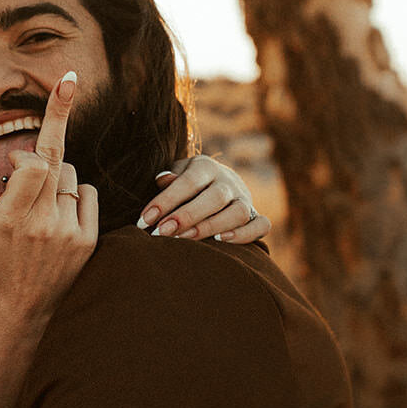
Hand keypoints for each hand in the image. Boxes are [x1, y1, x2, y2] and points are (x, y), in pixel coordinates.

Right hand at [0, 72, 97, 327]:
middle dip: (54, 125)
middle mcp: (44, 223)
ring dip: (55, 175)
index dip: (34, 141)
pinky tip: (56, 214)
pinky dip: (73, 193)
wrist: (20, 319)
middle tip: (67, 81)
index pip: (36, 161)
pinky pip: (86, 193)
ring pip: (71, 175)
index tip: (39, 123)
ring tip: (37, 204)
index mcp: (11, 220)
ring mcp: (70, 232)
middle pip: (57, 158)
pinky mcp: (87, 240)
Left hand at [137, 155, 269, 242]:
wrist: (217, 182)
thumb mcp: (175, 174)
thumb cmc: (187, 182)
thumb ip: (169, 179)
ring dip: (211, 227)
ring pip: (238, 212)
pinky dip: (245, 234)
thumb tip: (162, 180)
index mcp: (205, 166)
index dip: (166, 201)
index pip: (187, 182)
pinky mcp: (255, 215)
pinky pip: (261, 225)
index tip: (145, 220)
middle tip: (162, 233)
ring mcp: (245, 198)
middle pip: (214, 197)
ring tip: (186, 239)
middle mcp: (228, 181)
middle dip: (187, 216)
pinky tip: (221, 241)